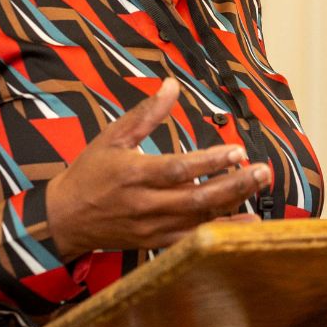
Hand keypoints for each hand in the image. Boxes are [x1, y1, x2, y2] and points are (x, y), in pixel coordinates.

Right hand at [45, 78, 268, 259]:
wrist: (64, 219)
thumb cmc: (90, 172)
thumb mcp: (113, 136)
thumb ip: (146, 113)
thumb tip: (171, 84)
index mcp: (134, 174)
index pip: (178, 169)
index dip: (210, 161)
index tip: (237, 151)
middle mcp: (145, 204)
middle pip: (196, 197)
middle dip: (234, 184)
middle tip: (262, 171)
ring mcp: (151, 227)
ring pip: (199, 220)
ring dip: (234, 205)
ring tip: (260, 187)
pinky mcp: (155, 242)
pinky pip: (193, 239)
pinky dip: (220, 232)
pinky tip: (247, 224)